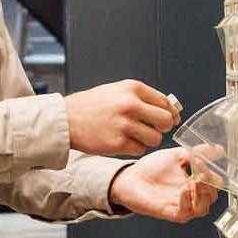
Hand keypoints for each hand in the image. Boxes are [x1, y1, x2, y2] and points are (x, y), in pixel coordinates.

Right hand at [64, 81, 179, 156]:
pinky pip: (140, 149)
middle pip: (165, 121)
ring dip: (147, 139)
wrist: (66, 119)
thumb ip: (141, 97)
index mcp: (132, 88)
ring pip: (155, 138)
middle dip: (162, 127)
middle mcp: (130, 104)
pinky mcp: (117, 143)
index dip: (170, 113)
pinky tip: (121, 140)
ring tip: (132, 135)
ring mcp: (124, 124)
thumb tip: (169, 109)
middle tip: (152, 129)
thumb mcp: (116, 90)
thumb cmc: (92, 105)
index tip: (171, 119)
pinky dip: (134, 148)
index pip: (165, 102)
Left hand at [107, 144, 223, 222]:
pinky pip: (185, 213)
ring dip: (202, 195)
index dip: (212, 173)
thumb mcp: (176, 155)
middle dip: (210, 185)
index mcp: (194, 182)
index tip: (203, 161)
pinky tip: (183, 189)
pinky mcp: (170, 212)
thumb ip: (195, 152)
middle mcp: (190, 196)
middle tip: (202, 174)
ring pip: (202, 209)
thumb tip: (217, 148)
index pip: (214, 183)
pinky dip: (187, 202)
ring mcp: (181, 205)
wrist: (129, 177)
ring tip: (195, 181)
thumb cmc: (151, 168)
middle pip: (211, 197)